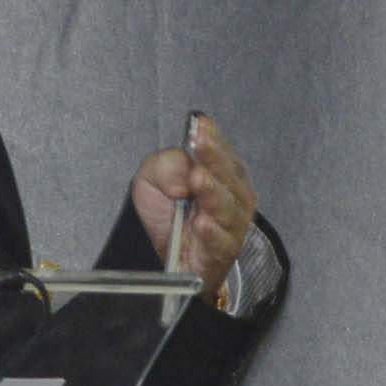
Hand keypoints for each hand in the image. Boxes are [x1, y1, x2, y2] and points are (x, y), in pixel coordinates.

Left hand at [132, 115, 257, 305]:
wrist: (170, 259)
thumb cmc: (169, 217)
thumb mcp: (153, 180)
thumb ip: (167, 165)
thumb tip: (186, 166)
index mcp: (219, 173)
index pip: (221, 150)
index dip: (212, 137)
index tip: (200, 126)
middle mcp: (232, 195)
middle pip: (228, 175)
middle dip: (213, 159)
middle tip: (200, 145)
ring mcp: (231, 224)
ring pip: (228, 207)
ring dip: (213, 193)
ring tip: (198, 181)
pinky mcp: (224, 251)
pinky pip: (222, 241)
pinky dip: (212, 232)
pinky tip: (202, 223)